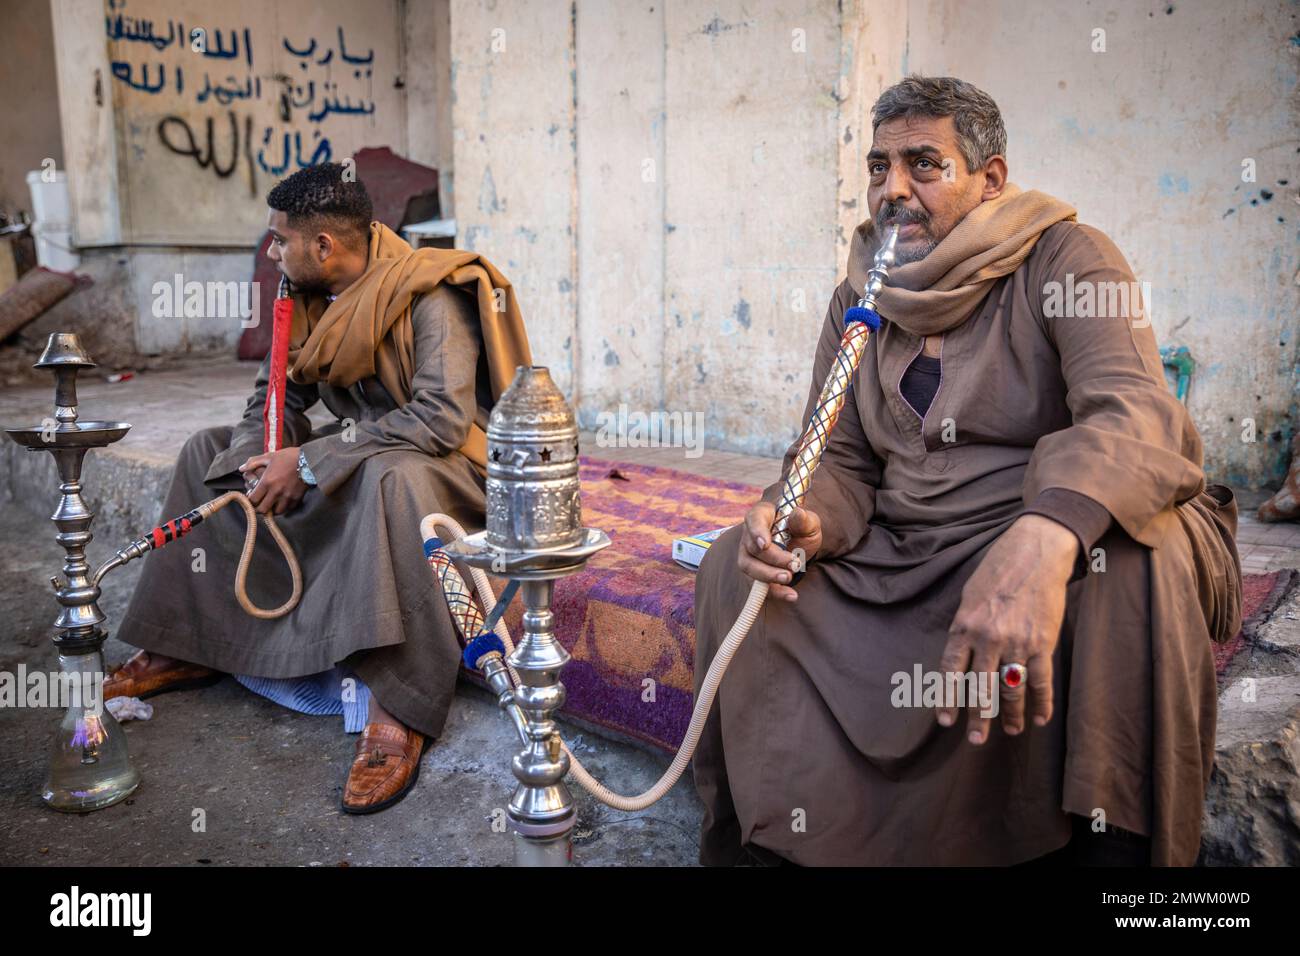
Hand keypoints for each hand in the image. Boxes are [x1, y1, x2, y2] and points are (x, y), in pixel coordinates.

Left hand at [238, 446, 306, 515]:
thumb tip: (241, 468)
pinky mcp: (297, 499)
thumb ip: (253, 462)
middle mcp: (276, 492)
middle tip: (259, 503)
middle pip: (262, 510)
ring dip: (272, 509)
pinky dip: (284, 507)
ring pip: (276, 512)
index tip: (251, 497)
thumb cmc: (288, 457)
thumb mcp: (269, 456)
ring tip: (272, 503)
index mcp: (267, 482)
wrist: (310, 460)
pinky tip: (283, 501)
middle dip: (259, 508)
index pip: (253, 499)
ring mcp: (287, 497)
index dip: (250, 500)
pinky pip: (288, 509)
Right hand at [736, 501, 822, 602]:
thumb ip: (804, 520)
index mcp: (762, 515)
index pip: (754, 520)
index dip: (757, 532)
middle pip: (753, 548)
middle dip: (773, 559)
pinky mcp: (754, 573)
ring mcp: (748, 554)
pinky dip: (774, 592)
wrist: (801, 545)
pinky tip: (790, 595)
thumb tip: (798, 513)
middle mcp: (750, 534)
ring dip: (768, 575)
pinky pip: (757, 585)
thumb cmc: (802, 529)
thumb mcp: (809, 523)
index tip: (764, 545)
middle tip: (794, 565)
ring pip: (749, 567)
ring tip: (788, 578)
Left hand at [937, 514, 1077, 743]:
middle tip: (976, 740)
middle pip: (981, 688)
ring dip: (1012, 715)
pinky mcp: (1042, 643)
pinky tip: (1041, 718)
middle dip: (979, 718)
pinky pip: (1041, 681)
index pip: (951, 671)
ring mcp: (1017, 643)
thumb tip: (960, 655)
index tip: (945, 721)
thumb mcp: (969, 596)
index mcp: (964, 626)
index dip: (948, 698)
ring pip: (1012, 690)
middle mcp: (988, 639)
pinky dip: (1042, 702)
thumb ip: (964, 627)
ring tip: (1012, 731)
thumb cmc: (998, 570)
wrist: (1035, 553)